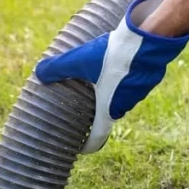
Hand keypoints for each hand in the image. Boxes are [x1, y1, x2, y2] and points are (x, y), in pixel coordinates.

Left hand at [34, 0, 188, 153]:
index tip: (82, 149)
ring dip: (111, 93)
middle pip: (108, 113)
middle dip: (96, 113)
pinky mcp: (149, 79)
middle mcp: (125, 104)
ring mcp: (139, 92)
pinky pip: (132, 84)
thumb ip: (58, 68)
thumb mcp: (79, 60)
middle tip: (85, 109)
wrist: (148, 39)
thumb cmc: (113, 55)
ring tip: (99, 82)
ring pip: (121, 97)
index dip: (89, 144)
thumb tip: (39, 72)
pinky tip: (117, 65)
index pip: (98, 135)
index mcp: (108, 107)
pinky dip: (123, 79)